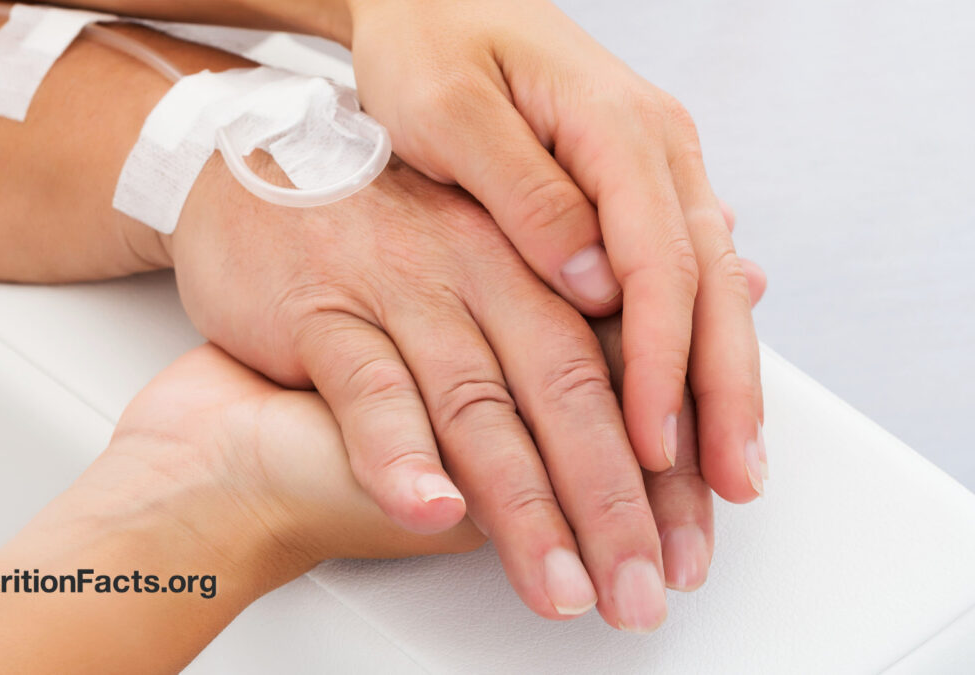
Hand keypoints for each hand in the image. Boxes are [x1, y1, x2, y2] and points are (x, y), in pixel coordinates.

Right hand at [165, 151, 762, 628]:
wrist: (251, 198)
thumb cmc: (376, 247)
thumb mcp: (485, 274)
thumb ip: (580, 321)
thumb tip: (719, 320)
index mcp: (530, 257)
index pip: (623, 368)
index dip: (666, 465)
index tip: (690, 547)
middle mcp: (477, 268)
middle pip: (567, 392)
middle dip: (613, 502)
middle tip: (641, 590)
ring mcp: (399, 287)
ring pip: (478, 406)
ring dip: (524, 507)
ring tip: (561, 585)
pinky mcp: (320, 309)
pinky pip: (368, 388)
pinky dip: (399, 454)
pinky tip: (431, 507)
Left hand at [347, 0, 764, 498]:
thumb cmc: (428, 45)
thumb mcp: (452, 111)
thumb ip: (525, 192)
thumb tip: (597, 281)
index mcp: (616, 125)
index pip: (659, 262)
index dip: (662, 362)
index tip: (652, 442)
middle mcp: (654, 149)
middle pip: (710, 284)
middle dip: (723, 391)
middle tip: (732, 485)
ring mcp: (653, 169)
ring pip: (709, 286)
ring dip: (722, 380)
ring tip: (733, 467)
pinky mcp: (630, 190)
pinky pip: (679, 273)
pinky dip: (694, 343)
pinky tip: (707, 396)